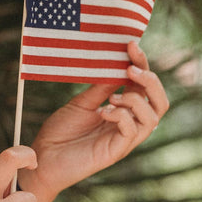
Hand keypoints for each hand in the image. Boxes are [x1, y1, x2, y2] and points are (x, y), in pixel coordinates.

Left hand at [18, 42, 169, 201]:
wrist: (42, 156)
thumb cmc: (59, 131)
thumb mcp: (82, 103)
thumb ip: (102, 88)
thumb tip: (120, 64)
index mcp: (120, 112)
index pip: (143, 88)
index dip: (142, 65)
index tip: (130, 45)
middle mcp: (126, 125)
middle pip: (159, 103)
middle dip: (150, 81)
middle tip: (130, 69)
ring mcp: (122, 140)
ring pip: (153, 118)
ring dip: (136, 100)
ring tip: (113, 97)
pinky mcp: (115, 152)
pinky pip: (132, 132)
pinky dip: (122, 116)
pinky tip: (103, 112)